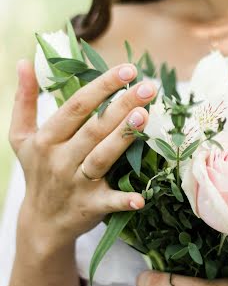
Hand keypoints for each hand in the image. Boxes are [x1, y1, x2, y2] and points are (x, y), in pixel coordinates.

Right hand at [9, 60, 156, 246]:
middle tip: (148, 87)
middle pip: (93, 128)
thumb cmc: (37, 171)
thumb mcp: (21, 137)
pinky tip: (141, 196)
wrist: (41, 222)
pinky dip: (124, 200)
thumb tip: (24, 62)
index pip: (76, 106)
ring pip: (102, 157)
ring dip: (122, 138)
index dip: (102, 87)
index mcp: (46, 139)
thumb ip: (24, 100)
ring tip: (145, 116)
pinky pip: (109, 202)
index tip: (127, 70)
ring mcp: (76, 184)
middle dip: (121, 106)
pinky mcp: (90, 206)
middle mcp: (60, 159)